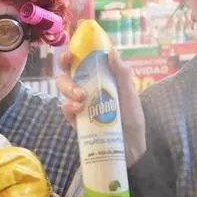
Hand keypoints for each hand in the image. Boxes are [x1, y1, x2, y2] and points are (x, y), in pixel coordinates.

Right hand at [56, 47, 147, 165]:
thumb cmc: (133, 118)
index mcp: (99, 79)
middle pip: (66, 77)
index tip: (69, 55)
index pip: (80, 64)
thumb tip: (111, 50)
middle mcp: (87, 90)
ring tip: (81, 98)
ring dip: (68, 90)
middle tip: (76, 83)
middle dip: (66, 77)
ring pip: (63, 92)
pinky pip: (66, 110)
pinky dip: (69, 107)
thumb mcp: (130, 93)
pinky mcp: (77, 121)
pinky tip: (79, 108)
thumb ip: (121, 73)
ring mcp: (80, 106)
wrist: (131, 146)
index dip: (70, 57)